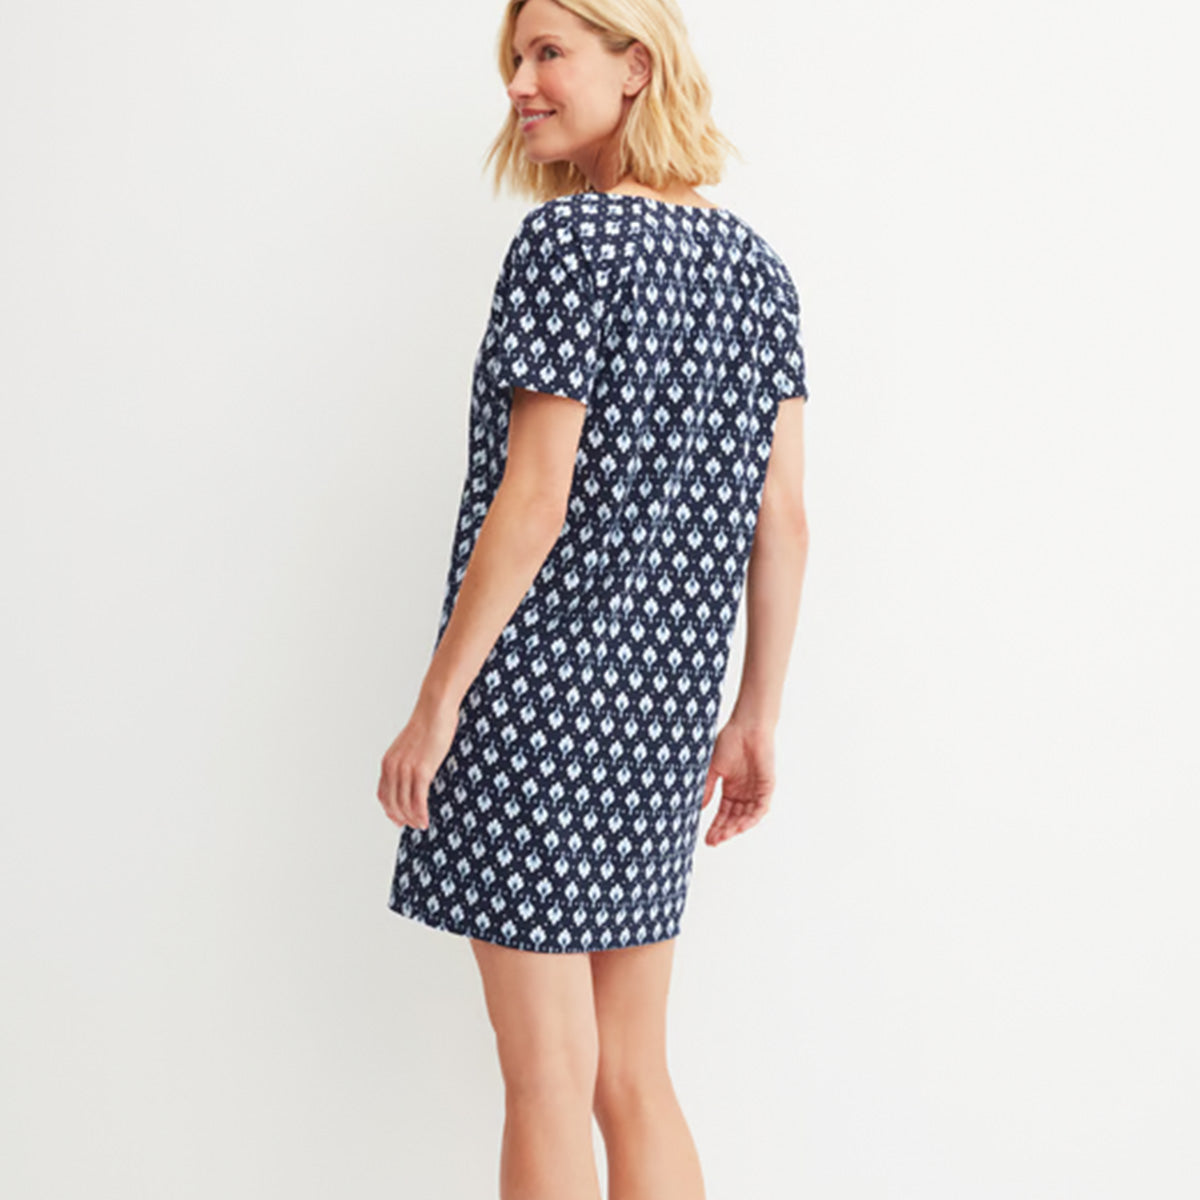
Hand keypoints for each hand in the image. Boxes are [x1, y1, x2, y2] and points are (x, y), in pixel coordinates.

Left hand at [377, 698, 459, 830]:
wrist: (434, 710)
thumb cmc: (428, 724)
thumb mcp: (410, 746)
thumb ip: (407, 760)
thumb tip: (415, 774)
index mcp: (388, 761)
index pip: (383, 794)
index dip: (389, 810)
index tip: (398, 818)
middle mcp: (393, 767)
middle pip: (392, 803)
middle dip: (401, 818)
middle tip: (412, 826)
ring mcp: (406, 770)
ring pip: (404, 805)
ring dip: (412, 819)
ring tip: (420, 825)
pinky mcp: (422, 771)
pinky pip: (418, 800)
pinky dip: (421, 814)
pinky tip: (425, 820)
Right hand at [700, 720, 775, 845]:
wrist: (747, 727)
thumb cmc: (730, 742)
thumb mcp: (713, 769)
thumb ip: (707, 789)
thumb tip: (698, 809)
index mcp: (731, 788)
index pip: (723, 814)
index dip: (716, 827)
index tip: (706, 839)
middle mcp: (744, 793)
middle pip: (734, 818)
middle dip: (724, 831)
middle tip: (713, 842)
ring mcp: (756, 790)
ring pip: (747, 817)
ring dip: (736, 828)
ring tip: (724, 836)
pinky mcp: (767, 787)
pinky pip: (760, 808)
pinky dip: (751, 818)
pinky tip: (741, 826)